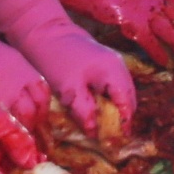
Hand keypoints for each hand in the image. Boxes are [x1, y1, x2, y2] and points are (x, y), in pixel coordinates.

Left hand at [16, 18, 137, 132]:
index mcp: (113, 72)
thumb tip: (95, 133)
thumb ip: (84, 111)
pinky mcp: (105, 63)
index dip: (124, 123)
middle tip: (113, 137)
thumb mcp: (69, 90)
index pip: (127, 104)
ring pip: (123, 92)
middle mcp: (119, 67)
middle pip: (129, 98)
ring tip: (107, 127)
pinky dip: (111, 99)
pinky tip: (100, 109)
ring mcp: (114, 63)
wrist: (44, 32)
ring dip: (117, 109)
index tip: (118, 140)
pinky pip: (115, 86)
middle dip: (123, 118)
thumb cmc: (56, 60)